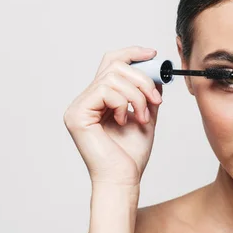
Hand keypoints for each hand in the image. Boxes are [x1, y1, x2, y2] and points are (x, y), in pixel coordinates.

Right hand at [63, 46, 162, 185]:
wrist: (124, 179)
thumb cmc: (132, 154)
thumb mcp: (147, 115)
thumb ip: (147, 93)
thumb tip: (154, 71)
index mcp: (100, 99)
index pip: (111, 63)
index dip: (131, 54)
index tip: (153, 54)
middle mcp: (86, 100)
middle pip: (114, 65)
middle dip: (142, 79)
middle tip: (156, 99)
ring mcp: (78, 106)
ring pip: (112, 77)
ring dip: (137, 95)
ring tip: (143, 116)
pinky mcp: (77, 114)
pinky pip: (104, 90)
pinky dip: (123, 103)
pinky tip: (125, 121)